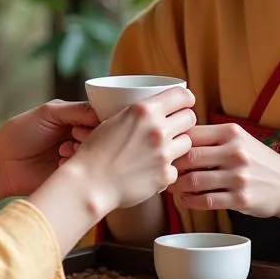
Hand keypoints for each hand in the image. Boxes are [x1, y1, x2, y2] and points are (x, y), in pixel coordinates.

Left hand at [0, 100, 100, 197]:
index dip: (98, 121)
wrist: (2, 163)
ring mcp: (77, 157)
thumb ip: (77, 110)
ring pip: (96, 154)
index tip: (82, 125)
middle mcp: (79, 137)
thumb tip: (102, 113)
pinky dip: (76, 167)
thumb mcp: (48, 113)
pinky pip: (87, 172)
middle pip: (101, 136)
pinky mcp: (73, 177)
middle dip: (90, 137)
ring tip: (63, 151)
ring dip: (82, 152)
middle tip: (74, 137)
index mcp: (75, 118)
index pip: (100, 116)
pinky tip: (60, 164)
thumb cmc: (21, 132)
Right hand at [68, 85, 196, 212]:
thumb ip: (139, 114)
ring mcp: (163, 154)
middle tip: (174, 126)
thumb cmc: (96, 151)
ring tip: (160, 150)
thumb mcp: (114, 120)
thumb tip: (157, 110)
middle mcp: (157, 129)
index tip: (184, 103)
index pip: (182, 95)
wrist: (89, 183)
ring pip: (187, 143)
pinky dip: (165, 170)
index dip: (185, 99)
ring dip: (177, 145)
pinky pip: (175, 168)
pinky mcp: (165, 176)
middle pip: (190, 118)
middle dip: (183, 121)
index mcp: (144, 110)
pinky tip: (150, 171)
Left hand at [172, 123, 279, 226]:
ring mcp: (238, 177)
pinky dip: (190, 201)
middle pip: (189, 157)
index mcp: (232, 132)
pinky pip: (206, 201)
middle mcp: (235, 152)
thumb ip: (212, 137)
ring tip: (171, 186)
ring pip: (194, 181)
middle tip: (161, 170)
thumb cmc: (258, 161)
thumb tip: (176, 136)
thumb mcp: (241, 140)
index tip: (164, 149)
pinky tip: (185, 199)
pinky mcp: (240, 200)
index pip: (192, 133)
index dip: (174, 142)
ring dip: (177, 186)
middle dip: (171, 165)